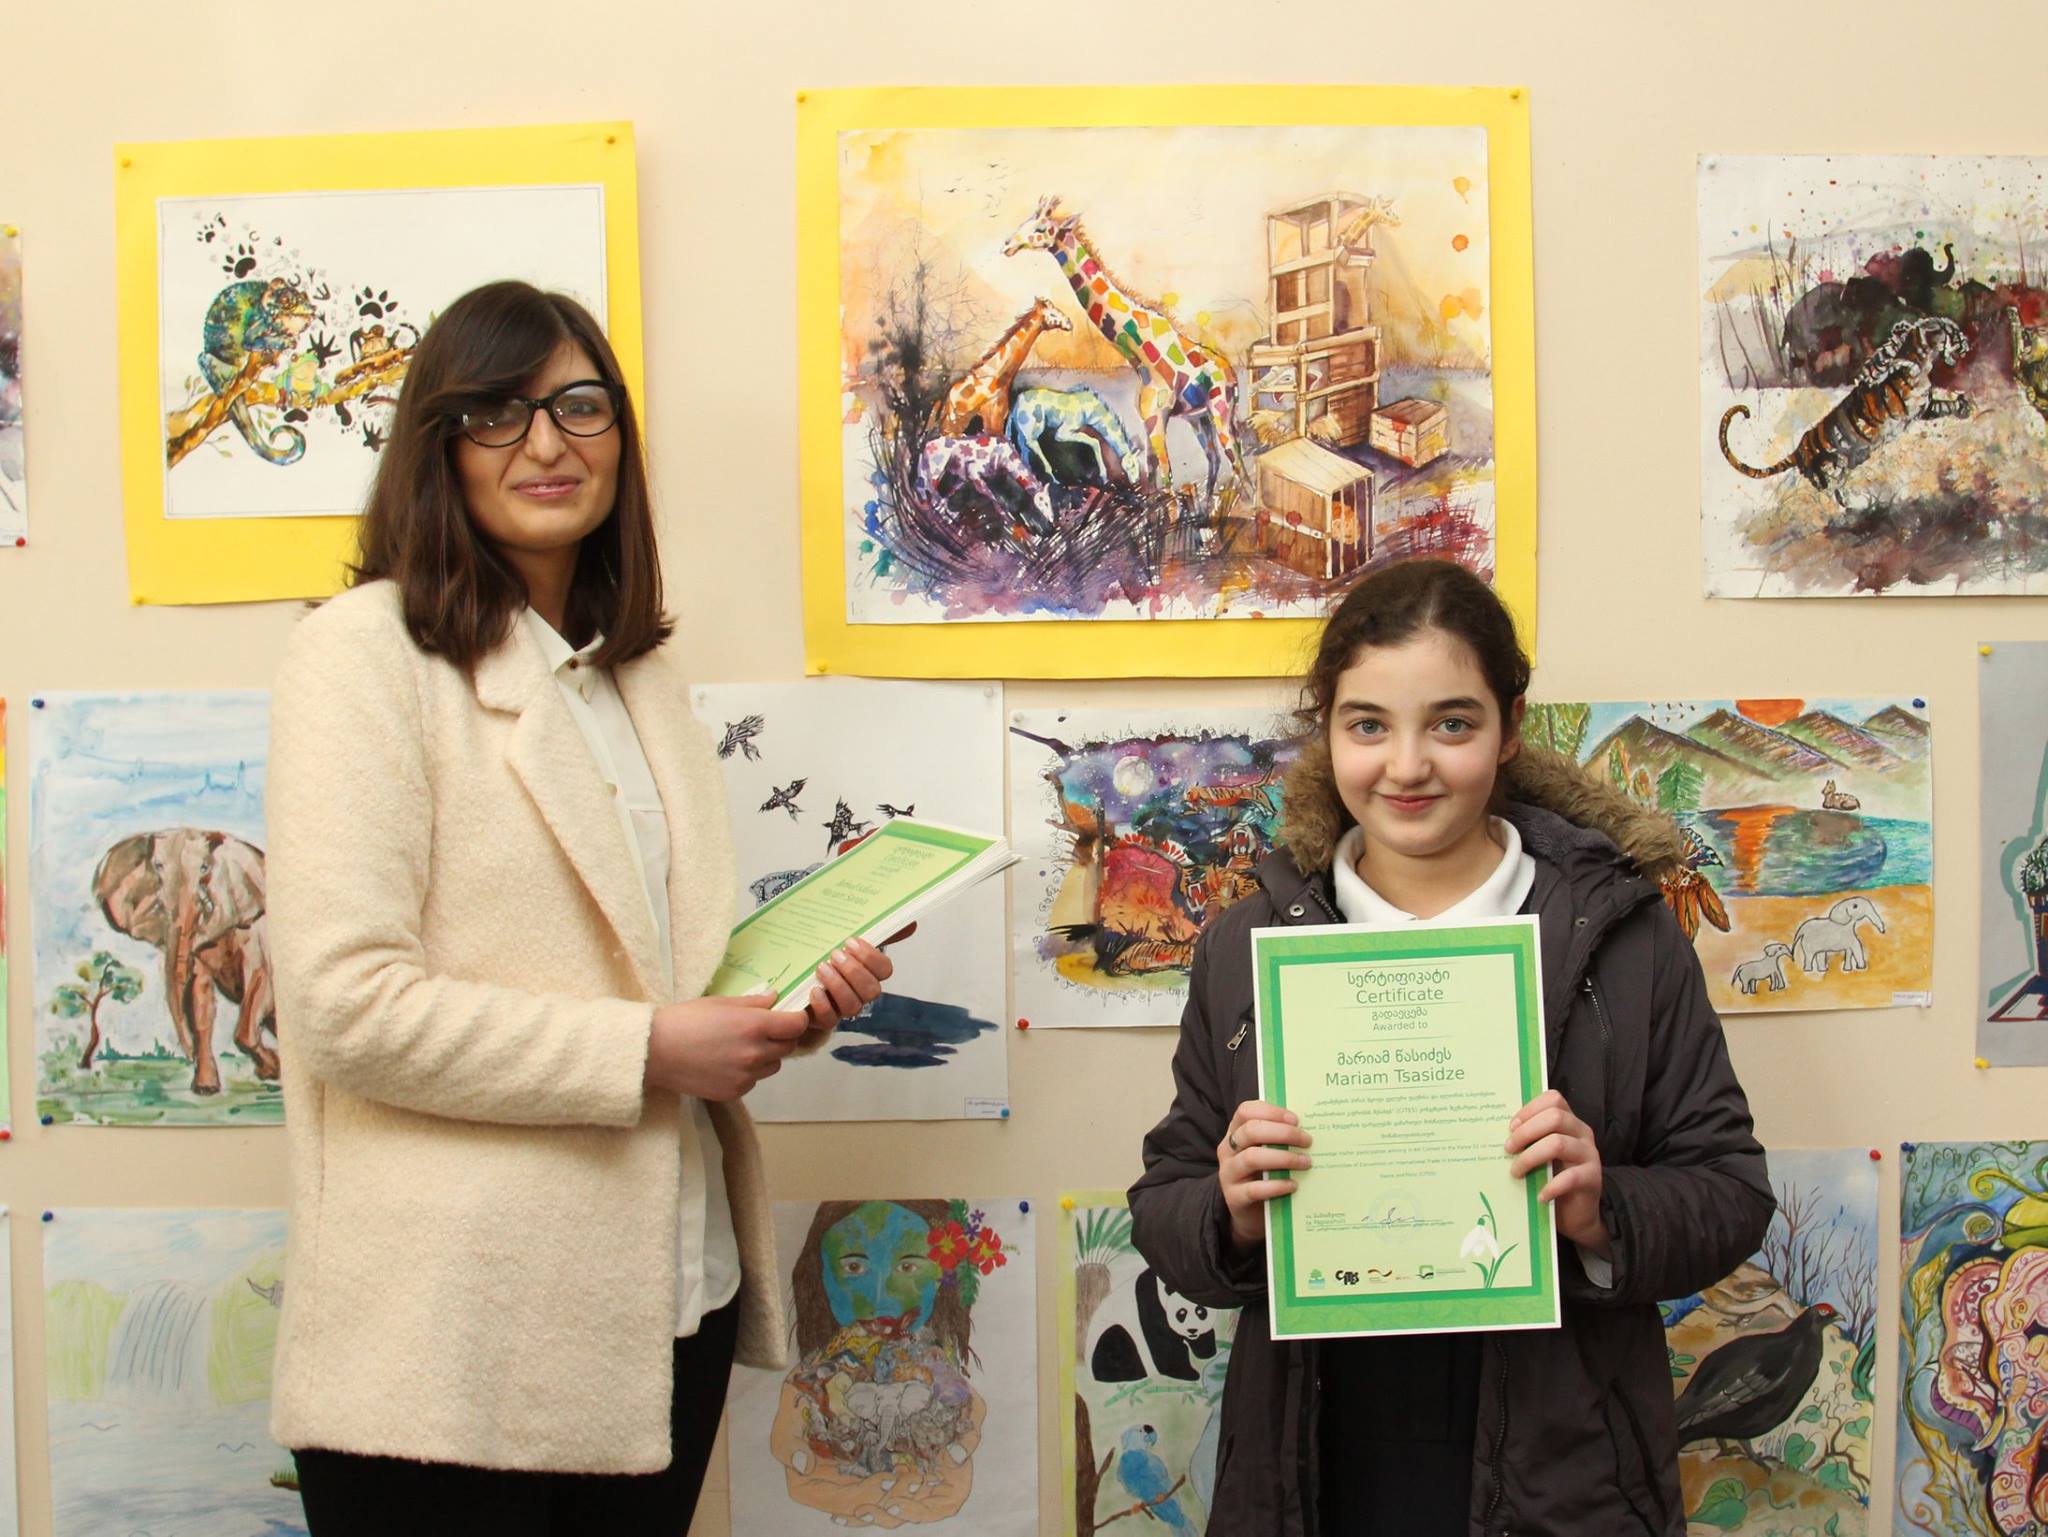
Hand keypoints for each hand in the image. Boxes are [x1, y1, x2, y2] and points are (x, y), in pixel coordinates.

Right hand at [645, 993, 811, 1100]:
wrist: (654, 1051)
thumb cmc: (685, 1020)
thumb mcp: (720, 1003)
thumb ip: (753, 1003)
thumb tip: (775, 999)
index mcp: (754, 1026)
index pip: (796, 1026)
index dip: (795, 1020)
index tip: (788, 1017)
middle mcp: (755, 1053)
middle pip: (788, 1047)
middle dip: (780, 1037)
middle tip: (761, 1030)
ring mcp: (745, 1076)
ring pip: (772, 1066)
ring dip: (765, 1056)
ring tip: (738, 1047)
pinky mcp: (734, 1092)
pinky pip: (753, 1081)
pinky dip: (747, 1073)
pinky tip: (725, 1063)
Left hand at [800, 936, 894, 1031]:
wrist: (798, 975)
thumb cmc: (828, 955)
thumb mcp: (848, 941)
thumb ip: (878, 932)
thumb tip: (912, 924)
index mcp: (870, 972)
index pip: (884, 969)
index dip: (870, 957)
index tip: (850, 942)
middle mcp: (860, 992)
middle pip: (871, 990)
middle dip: (854, 972)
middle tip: (835, 955)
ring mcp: (843, 1008)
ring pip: (853, 1006)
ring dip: (839, 986)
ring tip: (822, 968)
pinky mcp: (824, 1019)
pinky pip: (830, 1020)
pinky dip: (823, 1005)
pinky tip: (814, 990)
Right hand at [1217, 1100, 1311, 1251]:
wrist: (1249, 1214)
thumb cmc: (1264, 1175)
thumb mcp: (1267, 1152)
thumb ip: (1279, 1138)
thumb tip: (1312, 1126)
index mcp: (1236, 1132)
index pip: (1246, 1111)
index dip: (1271, 1112)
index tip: (1296, 1120)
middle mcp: (1228, 1150)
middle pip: (1251, 1131)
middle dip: (1283, 1133)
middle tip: (1307, 1141)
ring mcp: (1229, 1174)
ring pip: (1252, 1158)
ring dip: (1284, 1158)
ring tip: (1306, 1163)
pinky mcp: (1234, 1198)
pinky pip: (1255, 1189)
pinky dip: (1277, 1186)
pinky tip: (1294, 1185)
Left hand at [1506, 1090, 1607, 1254]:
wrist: (1577, 1214)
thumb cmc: (1552, 1179)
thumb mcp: (1540, 1155)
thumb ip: (1528, 1141)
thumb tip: (1494, 1135)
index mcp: (1568, 1122)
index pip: (1553, 1099)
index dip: (1529, 1109)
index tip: (1510, 1127)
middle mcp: (1582, 1133)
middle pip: (1555, 1117)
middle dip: (1525, 1132)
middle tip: (1508, 1149)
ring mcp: (1589, 1155)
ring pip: (1558, 1143)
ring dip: (1530, 1157)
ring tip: (1516, 1172)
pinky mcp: (1592, 1178)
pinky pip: (1571, 1177)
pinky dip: (1550, 1186)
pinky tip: (1539, 1196)